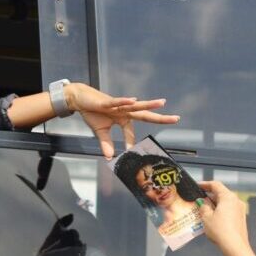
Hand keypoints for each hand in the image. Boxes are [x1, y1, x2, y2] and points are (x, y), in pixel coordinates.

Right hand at [64, 83, 179, 158]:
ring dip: (149, 104)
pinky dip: (125, 101)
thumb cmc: (92, 112)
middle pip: (145, 115)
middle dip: (160, 117)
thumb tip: (108, 157)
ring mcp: (117, 105)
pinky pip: (117, 102)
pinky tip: (134, 100)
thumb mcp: (100, 132)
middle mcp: (124, 111)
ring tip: (162, 102)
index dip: (130, 143)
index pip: (130, 133)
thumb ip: (106, 143)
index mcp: (123, 119)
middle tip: (176, 119)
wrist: (79, 98)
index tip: (130, 154)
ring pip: (136, 106)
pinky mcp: (107, 101)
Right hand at [197, 181, 250, 255]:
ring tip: (204, 209)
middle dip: (209, 196)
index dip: (205, 184)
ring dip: (215, 204)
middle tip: (199, 199)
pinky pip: (229, 210)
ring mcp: (240, 209)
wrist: (235, 246)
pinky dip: (220, 210)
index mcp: (228, 197)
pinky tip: (213, 217)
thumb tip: (203, 203)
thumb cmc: (220, 230)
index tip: (197, 186)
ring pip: (225, 202)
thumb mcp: (207, 217)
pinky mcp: (241, 218)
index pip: (216, 185)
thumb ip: (203, 207)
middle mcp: (236, 200)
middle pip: (221, 193)